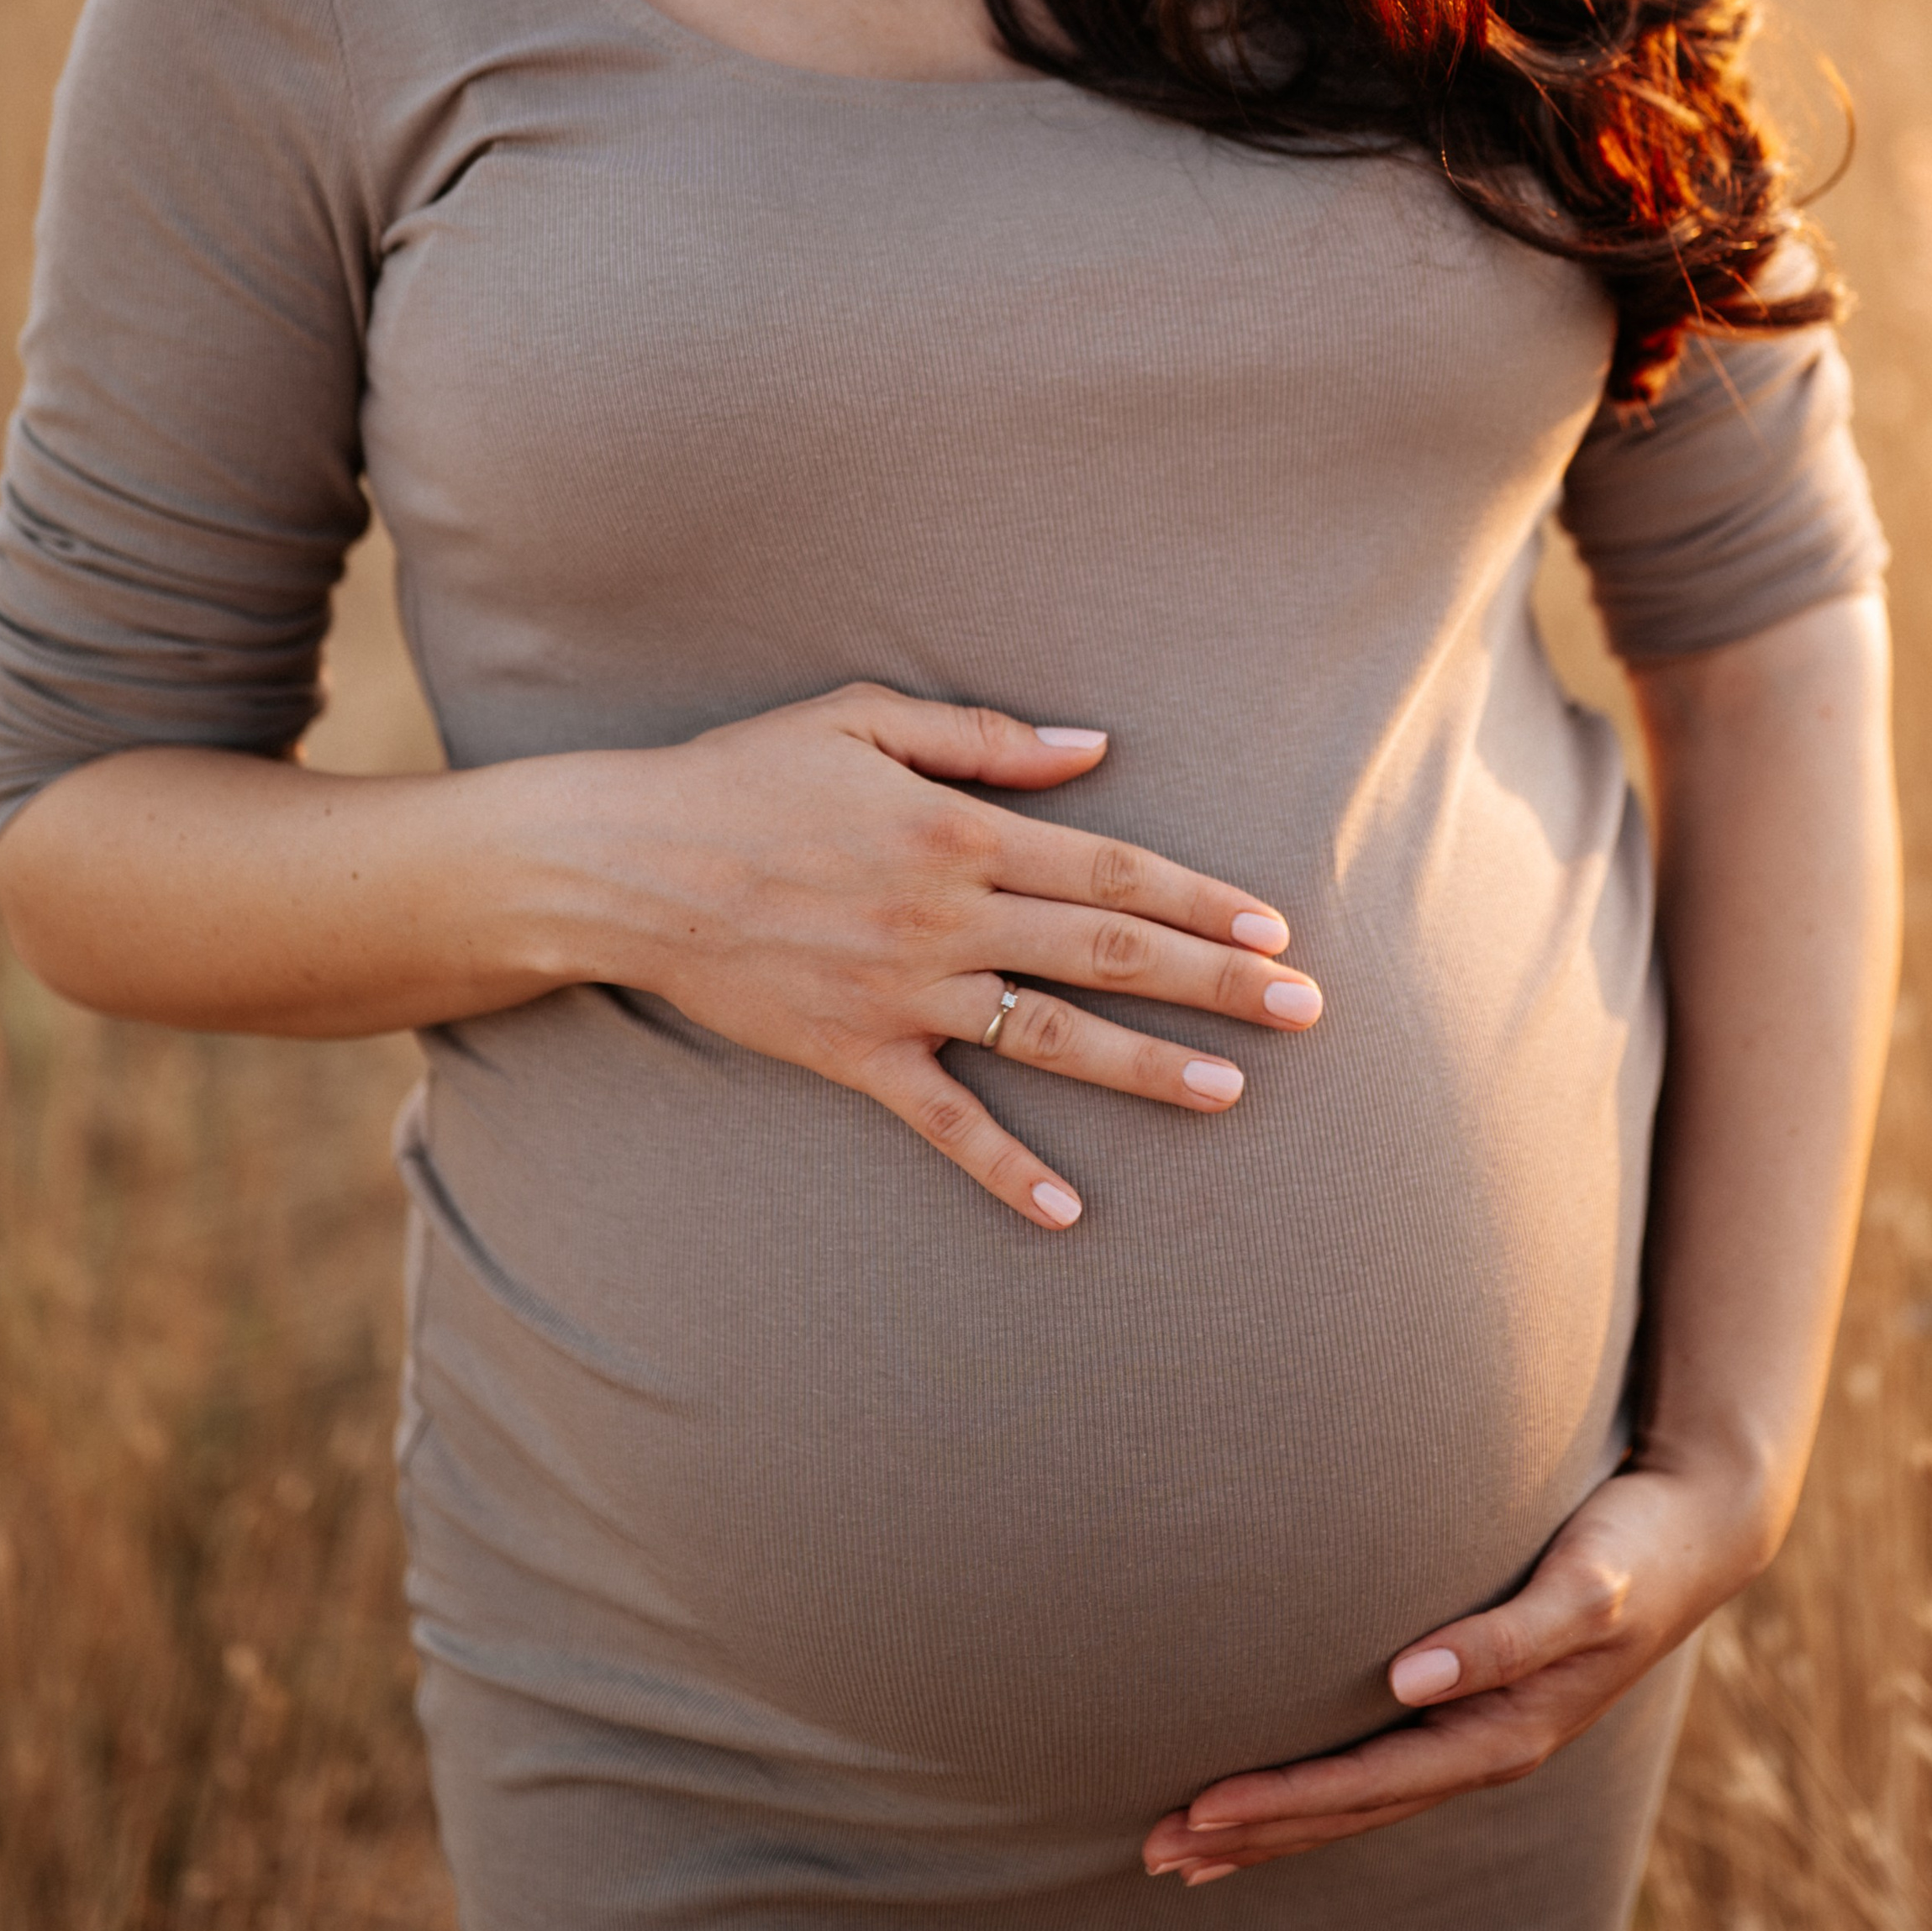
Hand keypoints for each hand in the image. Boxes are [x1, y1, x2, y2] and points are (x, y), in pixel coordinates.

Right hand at [591, 681, 1322, 1229]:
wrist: (627, 863)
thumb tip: (1093, 749)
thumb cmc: (746, 775)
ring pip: (1051, 1037)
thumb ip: (986, 738)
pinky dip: (1006, 1169)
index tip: (1276, 925)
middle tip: (1304, 1010)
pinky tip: (1070, 1212)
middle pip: (1111, 953)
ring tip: (1230, 1093)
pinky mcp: (855, 1053)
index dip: (1203, 898)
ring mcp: (904, 993)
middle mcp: (947, 916)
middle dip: (1217, 982)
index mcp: (960, 831)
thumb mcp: (864, 719)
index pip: (1113, 870)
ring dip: (1147, 1068)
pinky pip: (945, 1119)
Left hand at [1141, 1456, 1777, 1880]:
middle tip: (1154, 1854)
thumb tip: (1412, 1675)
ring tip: (1186, 1851)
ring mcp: (1480, 1731)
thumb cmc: (1633, 1547)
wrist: (1696, 1531)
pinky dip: (1314, 1789)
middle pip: (1350, 1810)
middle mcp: (1485, 1745)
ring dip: (1272, 1827)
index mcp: (1504, 1730)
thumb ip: (1506, 1634)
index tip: (1199, 1812)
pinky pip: (1378, 1765)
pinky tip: (1270, 1794)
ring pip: (1357, 1799)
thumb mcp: (1583, 1586)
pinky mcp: (1474, 1702)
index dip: (1282, 1802)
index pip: (1368, 1783)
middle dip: (1253, 1835)